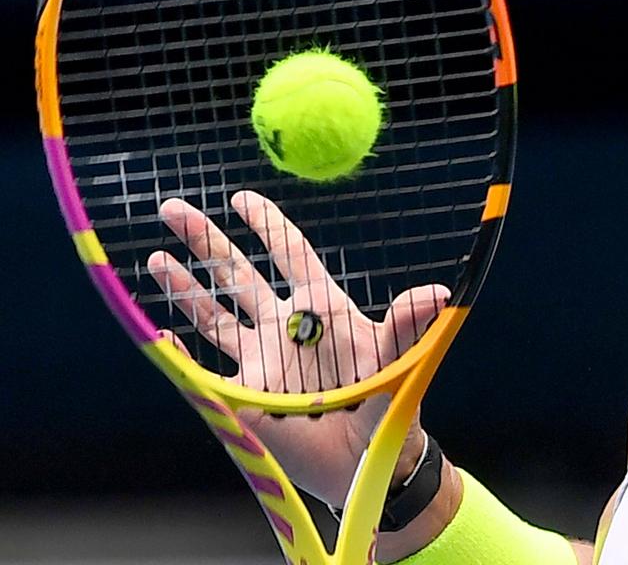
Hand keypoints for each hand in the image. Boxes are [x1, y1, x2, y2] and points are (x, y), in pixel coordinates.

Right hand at [147, 190, 446, 504]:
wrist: (370, 462)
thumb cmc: (390, 405)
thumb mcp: (398, 362)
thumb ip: (406, 326)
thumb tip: (438, 293)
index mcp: (321, 307)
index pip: (289, 253)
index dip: (266, 224)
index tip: (240, 198)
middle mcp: (285, 326)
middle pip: (237, 273)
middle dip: (205, 240)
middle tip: (172, 207)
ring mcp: (262, 359)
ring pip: (214, 314)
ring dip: (184, 287)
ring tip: (157, 259)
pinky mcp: (245, 396)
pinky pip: (204, 372)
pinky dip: (180, 354)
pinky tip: (160, 335)